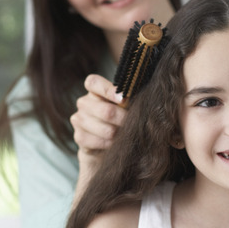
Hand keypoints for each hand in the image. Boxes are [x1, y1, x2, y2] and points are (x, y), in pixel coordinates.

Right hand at [70, 74, 126, 199]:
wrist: (107, 145)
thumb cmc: (121, 119)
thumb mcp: (125, 107)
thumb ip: (131, 100)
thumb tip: (149, 101)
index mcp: (94, 90)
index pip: (93, 82)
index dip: (108, 90)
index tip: (124, 99)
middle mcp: (84, 102)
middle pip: (104, 110)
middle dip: (124, 120)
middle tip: (134, 125)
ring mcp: (78, 119)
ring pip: (104, 129)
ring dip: (119, 135)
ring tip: (127, 136)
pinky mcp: (78, 137)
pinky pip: (97, 141)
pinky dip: (110, 145)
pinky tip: (115, 144)